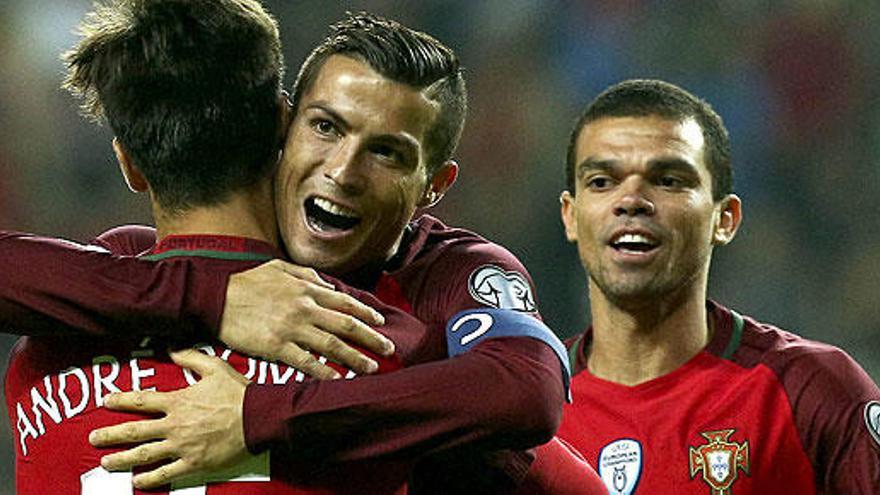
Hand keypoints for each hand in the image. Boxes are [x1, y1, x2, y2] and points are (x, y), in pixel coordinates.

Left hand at [89, 349, 248, 488]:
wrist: (258, 417)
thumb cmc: (238, 393)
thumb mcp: (215, 367)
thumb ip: (191, 357)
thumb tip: (172, 349)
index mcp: (178, 401)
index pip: (142, 400)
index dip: (121, 400)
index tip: (105, 401)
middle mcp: (175, 425)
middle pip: (135, 431)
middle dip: (111, 434)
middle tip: (93, 438)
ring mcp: (183, 446)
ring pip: (145, 454)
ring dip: (122, 459)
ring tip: (105, 462)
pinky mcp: (194, 462)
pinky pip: (167, 473)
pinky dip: (150, 479)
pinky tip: (137, 482)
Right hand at [220, 259, 394, 378]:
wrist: (214, 297)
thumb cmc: (245, 282)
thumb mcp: (278, 267)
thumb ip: (306, 274)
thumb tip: (327, 283)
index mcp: (306, 288)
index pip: (345, 302)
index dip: (366, 313)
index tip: (380, 323)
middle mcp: (305, 308)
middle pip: (347, 325)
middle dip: (371, 338)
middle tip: (389, 348)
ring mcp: (292, 328)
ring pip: (332, 345)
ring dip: (355, 358)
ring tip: (372, 367)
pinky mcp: (276, 347)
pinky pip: (306, 362)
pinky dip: (324, 372)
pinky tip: (338, 379)